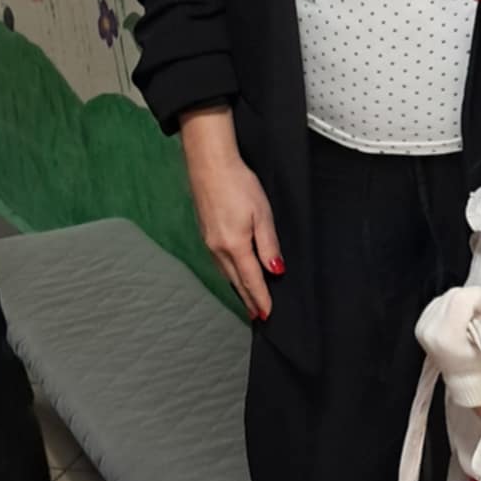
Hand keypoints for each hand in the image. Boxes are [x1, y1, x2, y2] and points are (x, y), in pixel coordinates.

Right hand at [180, 106, 282, 321]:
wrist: (210, 165)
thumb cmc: (238, 184)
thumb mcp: (262, 214)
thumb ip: (268, 245)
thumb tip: (275, 270)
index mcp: (234, 246)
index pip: (251, 280)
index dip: (261, 298)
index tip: (267, 314)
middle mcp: (218, 249)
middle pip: (237, 281)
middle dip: (248, 299)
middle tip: (258, 316)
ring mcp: (209, 242)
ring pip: (226, 273)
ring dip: (238, 288)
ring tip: (248, 301)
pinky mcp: (205, 233)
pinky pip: (219, 263)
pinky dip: (229, 274)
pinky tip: (234, 275)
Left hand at [416, 286, 480, 406]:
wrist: (466, 377)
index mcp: (445, 335)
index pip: (464, 297)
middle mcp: (428, 328)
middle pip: (456, 293)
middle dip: (473, 302)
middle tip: (480, 321)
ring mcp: (422, 324)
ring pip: (449, 295)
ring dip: (464, 304)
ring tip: (470, 324)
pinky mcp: (422, 321)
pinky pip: (442, 301)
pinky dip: (454, 308)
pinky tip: (459, 323)